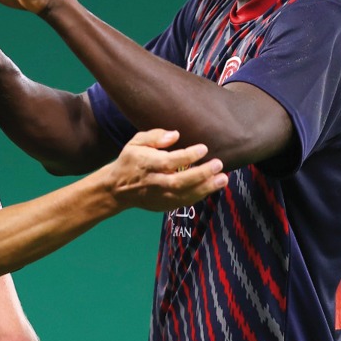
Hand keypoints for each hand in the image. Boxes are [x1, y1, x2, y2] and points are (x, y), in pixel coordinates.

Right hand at [103, 129, 227, 212]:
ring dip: (206, 188)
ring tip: (223, 178)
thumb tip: (175, 135)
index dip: (187, 156)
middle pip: (179, 181)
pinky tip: (212, 187)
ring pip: (185, 195)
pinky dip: (200, 195)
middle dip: (201, 174)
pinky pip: (185, 202)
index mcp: (146, 164)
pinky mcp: (164, 205)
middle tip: (218, 164)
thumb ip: (154, 136)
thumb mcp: (136, 143)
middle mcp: (154, 182)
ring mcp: (160, 196)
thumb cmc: (131, 161)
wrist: (117, 189)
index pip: (169, 162)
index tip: (203, 148)